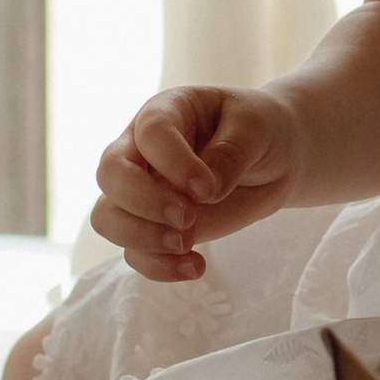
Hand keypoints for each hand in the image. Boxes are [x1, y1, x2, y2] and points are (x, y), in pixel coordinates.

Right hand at [93, 86, 299, 282]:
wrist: (272, 160)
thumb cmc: (259, 130)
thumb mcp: (255, 127)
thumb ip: (231, 153)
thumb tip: (205, 192)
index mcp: (165, 112)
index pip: (150, 134)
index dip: (172, 162)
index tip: (208, 188)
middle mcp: (142, 150)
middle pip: (111, 174)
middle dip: (143, 201)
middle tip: (187, 218)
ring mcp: (143, 191)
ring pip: (107, 217)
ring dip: (141, 238)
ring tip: (188, 245)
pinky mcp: (154, 227)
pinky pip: (135, 253)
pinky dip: (159, 267)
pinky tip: (196, 267)